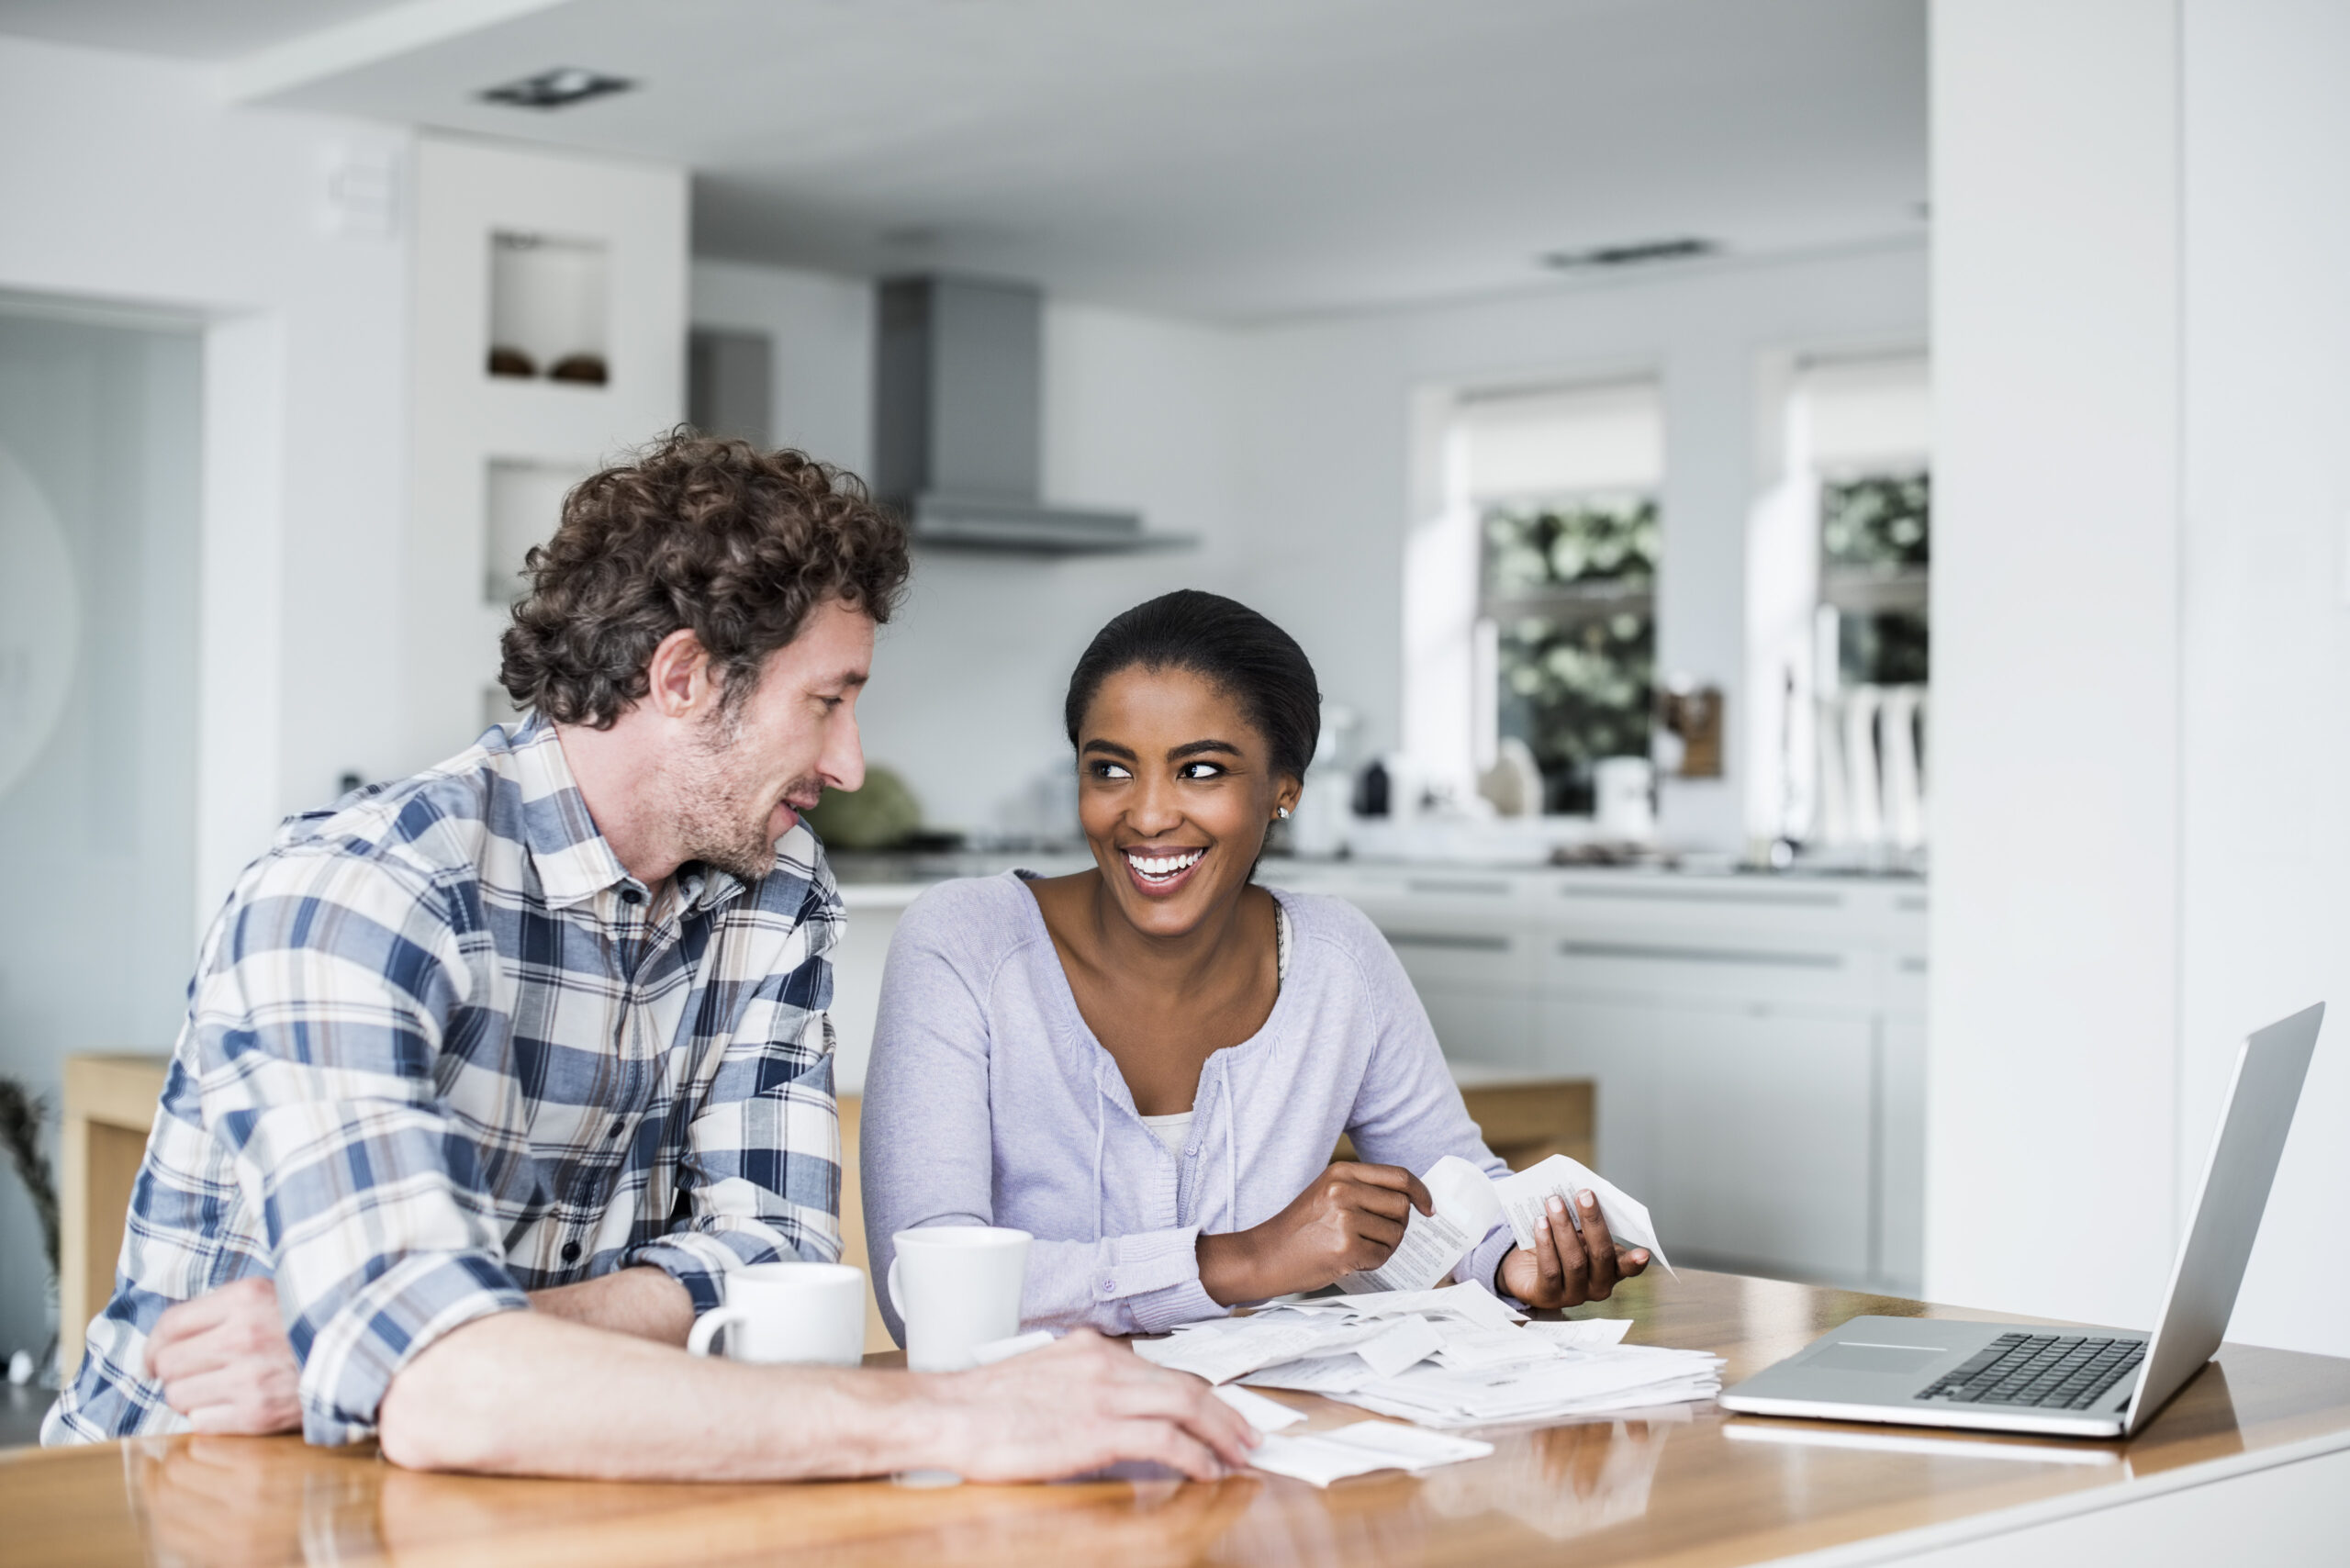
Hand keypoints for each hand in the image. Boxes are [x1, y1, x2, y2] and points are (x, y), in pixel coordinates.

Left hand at [146, 1278, 302, 1434]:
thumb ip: (224, 1309)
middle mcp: (244, 1335)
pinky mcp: (259, 1414)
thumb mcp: (273, 1295)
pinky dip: (209, 1417)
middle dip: (171, 1372)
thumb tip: (165, 1341)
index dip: (152, 1346)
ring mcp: (250, 1377)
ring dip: (190, 1396)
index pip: (169, 1324)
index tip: (153, 1358)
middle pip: (167, 1363)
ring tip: (216, 1389)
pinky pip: (201, 1422)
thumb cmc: (313, 1325)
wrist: (369, 1352)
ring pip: (178, 1396)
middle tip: (191, 1373)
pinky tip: (232, 1405)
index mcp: (246, 1297)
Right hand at [925, 1331, 1258, 1481]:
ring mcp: (1104, 1394)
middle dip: (1225, 1412)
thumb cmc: (982, 1406)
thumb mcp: (1041, 1379)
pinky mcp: (1098, 1429)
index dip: (1199, 1394)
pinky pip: (1166, 1439)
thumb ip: (1081, 1387)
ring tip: (1239, 1455)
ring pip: (1187, 1404)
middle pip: (1186, 1383)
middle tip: (1248, 1435)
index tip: (1218, 1413)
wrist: (947, 1413)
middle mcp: (1105, 1363)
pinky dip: (1196, 1456)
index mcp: (1091, 1349)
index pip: (1162, 1369)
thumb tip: (1112, 1414)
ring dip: (1222, 1433)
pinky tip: (1206, 1471)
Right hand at [1197, 1161, 1433, 1302]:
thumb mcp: (1326, 1193)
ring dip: (1384, 1246)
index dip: (1420, 1193)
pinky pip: (1382, 1256)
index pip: (1398, 1176)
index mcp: (1341, 1172)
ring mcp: (1345, 1218)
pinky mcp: (1346, 1247)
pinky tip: (1350, 1260)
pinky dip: (1373, 1262)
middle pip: (1401, 1206)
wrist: (1263, 1256)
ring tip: (1357, 1248)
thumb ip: (1362, 1190)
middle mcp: (1344, 1190)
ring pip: (1395, 1234)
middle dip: (1398, 1225)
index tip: (1428, 1208)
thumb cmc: (1297, 1229)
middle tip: (1378, 1236)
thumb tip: (1409, 1200)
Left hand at [1496, 1189, 1648, 1308]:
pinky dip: (1545, 1243)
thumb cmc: (1559, 1245)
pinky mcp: (1548, 1297)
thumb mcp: (1578, 1233)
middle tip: (1583, 1194)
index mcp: (1612, 1268)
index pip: (1627, 1266)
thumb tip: (1582, 1194)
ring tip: (1554, 1202)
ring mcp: (1574, 1295)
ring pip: (1574, 1260)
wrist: (1525, 1268)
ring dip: (1564, 1227)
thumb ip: (1584, 1220)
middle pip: (1600, 1254)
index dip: (1635, 1262)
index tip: (1643, 1253)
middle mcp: (1598, 1285)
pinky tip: (1540, 1223)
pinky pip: (1550, 1270)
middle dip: (1592, 1221)